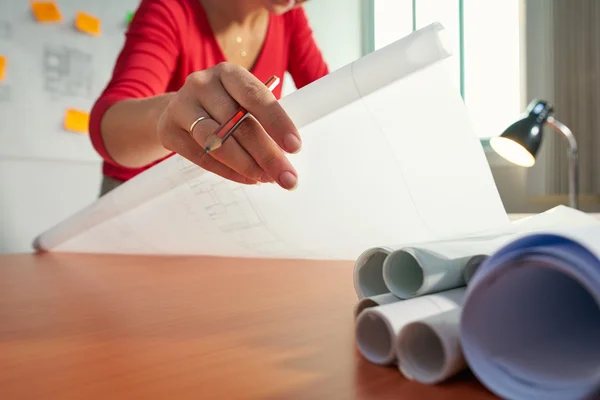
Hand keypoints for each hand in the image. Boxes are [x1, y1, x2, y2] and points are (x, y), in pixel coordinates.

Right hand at [157, 62, 300, 189]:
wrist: (177, 110)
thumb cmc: (222, 107)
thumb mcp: (241, 103)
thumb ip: (261, 122)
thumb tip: (286, 157)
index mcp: (229, 73)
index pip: (256, 96)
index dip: (277, 122)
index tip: (295, 147)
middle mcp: (203, 84)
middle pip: (239, 124)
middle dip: (268, 155)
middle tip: (288, 178)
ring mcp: (182, 106)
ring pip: (218, 142)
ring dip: (247, 165)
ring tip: (267, 179)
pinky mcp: (169, 130)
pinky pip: (203, 157)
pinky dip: (228, 172)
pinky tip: (248, 179)